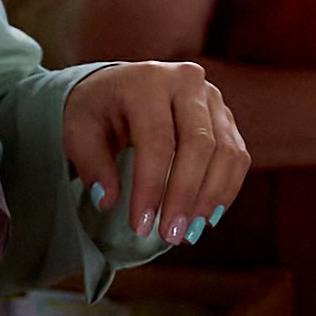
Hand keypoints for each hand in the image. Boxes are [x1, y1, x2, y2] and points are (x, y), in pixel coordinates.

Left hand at [63, 60, 249, 245]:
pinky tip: (208, 216)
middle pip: (199, 144)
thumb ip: (91, 163)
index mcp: (148, 81)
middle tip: (171, 235)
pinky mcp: (226, 115)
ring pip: (226, 151)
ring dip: (210, 197)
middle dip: (186, 196)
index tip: (141, 226)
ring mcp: (213, 97)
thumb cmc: (97, 111)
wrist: (120, 85)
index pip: (157, 140)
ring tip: (189, 232)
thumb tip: (108, 200)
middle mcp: (187, 82)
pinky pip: (237, 154)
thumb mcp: (78, 131)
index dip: (151, 186)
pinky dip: (226, 189)